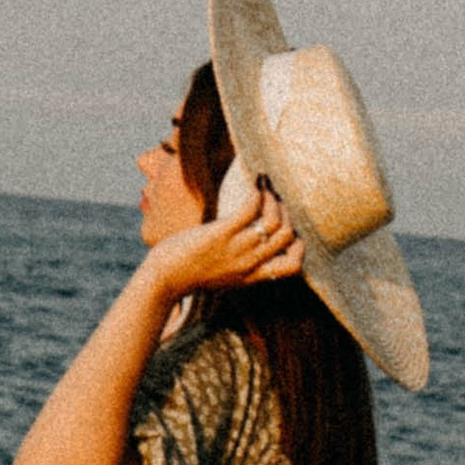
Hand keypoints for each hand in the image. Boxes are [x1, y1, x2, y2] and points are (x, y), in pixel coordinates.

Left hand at [151, 179, 304, 298]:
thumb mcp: (224, 277)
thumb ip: (240, 264)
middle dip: (286, 214)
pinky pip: (250, 210)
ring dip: (274, 200)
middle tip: (276, 201)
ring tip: (266, 190)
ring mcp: (237, 248)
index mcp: (252, 276)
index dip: (299, 247)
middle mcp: (250, 263)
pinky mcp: (221, 233)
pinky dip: (257, 194)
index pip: (294, 267)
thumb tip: (248, 241)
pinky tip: (254, 186)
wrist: (164, 278)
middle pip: (288, 236)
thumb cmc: (188, 274)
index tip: (288, 232)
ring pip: (275, 221)